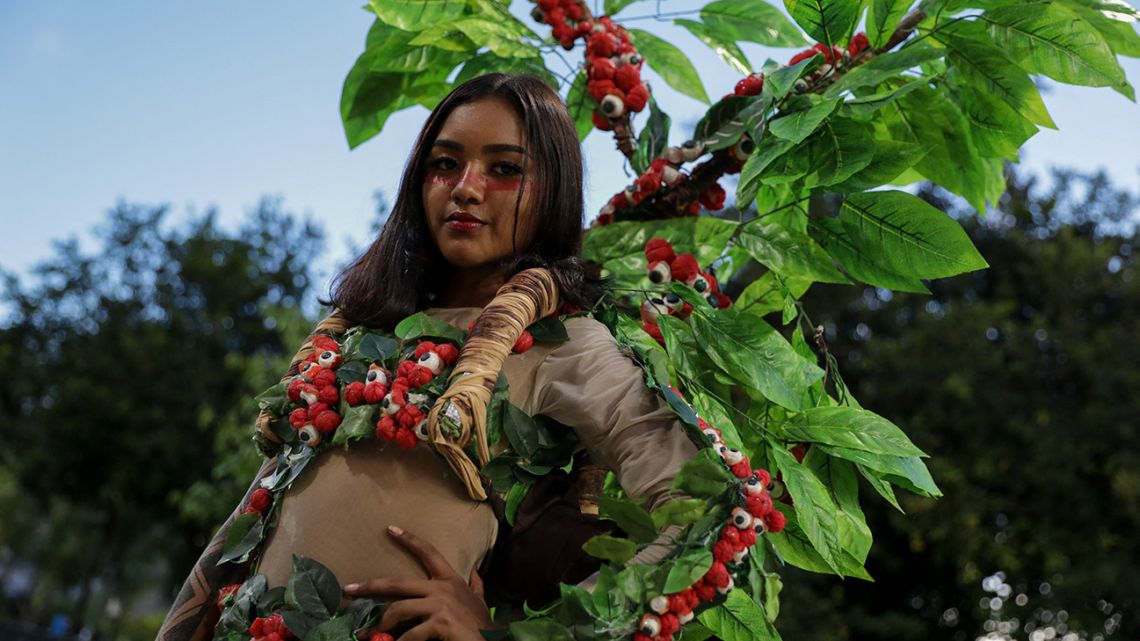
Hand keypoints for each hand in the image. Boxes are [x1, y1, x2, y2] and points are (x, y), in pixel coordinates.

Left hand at [344, 525, 494, 640]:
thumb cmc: (483, 624)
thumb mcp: (480, 599)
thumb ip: (476, 584)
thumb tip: (475, 570)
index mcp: (450, 580)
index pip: (428, 552)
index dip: (410, 540)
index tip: (390, 528)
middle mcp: (442, 588)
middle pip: (398, 582)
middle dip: (370, 585)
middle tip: (348, 589)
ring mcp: (440, 605)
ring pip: (399, 609)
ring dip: (379, 622)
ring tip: (366, 633)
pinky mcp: (440, 623)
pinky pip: (411, 634)